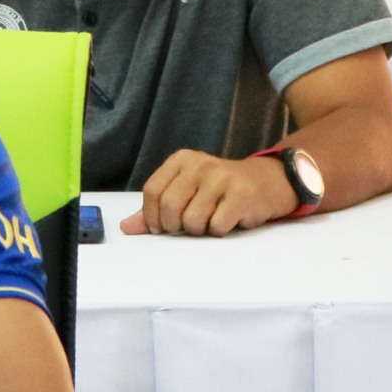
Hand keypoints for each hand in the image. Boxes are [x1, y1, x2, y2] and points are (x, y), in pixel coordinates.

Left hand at [123, 151, 296, 236]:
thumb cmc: (219, 190)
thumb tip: (126, 228)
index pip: (152, 191)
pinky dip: (218, 232)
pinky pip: (216, 226)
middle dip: (174, 226)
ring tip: (209, 221)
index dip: (151, 216)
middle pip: (169, 206)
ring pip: (192, 220)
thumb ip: (155, 209)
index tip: (161, 227)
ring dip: (198, 231)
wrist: (266, 182)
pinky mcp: (241, 194)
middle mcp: (199, 164)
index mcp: (181, 160)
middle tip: (187, 228)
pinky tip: (226, 221)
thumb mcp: (186, 191)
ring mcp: (221, 177)